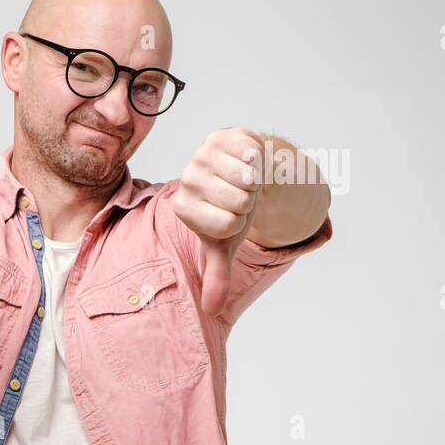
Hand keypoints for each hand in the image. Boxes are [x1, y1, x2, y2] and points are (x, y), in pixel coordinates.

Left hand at [174, 127, 266, 316]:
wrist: (240, 173)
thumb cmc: (230, 209)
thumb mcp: (224, 243)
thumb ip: (217, 275)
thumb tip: (211, 310)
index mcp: (184, 209)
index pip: (227, 225)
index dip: (240, 222)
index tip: (231, 215)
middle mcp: (187, 180)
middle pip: (240, 201)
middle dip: (249, 202)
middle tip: (239, 196)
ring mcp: (202, 154)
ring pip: (248, 177)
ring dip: (256, 181)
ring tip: (243, 180)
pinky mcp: (222, 135)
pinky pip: (253, 152)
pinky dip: (260, 159)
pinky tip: (248, 160)